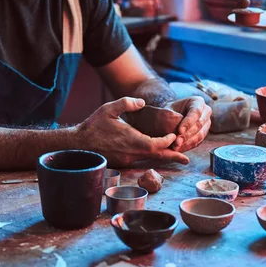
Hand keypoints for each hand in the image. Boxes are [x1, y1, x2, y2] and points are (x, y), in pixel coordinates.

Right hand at [75, 97, 189, 166]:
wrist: (79, 145)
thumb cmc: (94, 126)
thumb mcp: (109, 108)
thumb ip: (127, 103)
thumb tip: (142, 102)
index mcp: (132, 140)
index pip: (157, 143)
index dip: (168, 141)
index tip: (175, 135)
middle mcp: (132, 153)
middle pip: (157, 156)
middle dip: (173, 156)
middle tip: (186, 159)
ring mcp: (127, 160)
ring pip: (150, 159)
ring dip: (163, 157)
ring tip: (176, 157)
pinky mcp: (123, 163)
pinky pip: (140, 161)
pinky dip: (151, 158)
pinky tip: (157, 155)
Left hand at [163, 97, 211, 151]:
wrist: (169, 117)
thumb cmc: (167, 111)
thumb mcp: (167, 110)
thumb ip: (172, 117)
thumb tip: (179, 131)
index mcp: (198, 102)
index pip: (196, 112)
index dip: (188, 122)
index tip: (179, 131)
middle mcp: (205, 112)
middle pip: (199, 125)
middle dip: (187, 135)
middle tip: (176, 142)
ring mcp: (206, 124)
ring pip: (200, 135)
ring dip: (187, 143)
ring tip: (176, 147)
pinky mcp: (203, 134)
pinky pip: (197, 142)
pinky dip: (188, 146)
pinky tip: (179, 149)